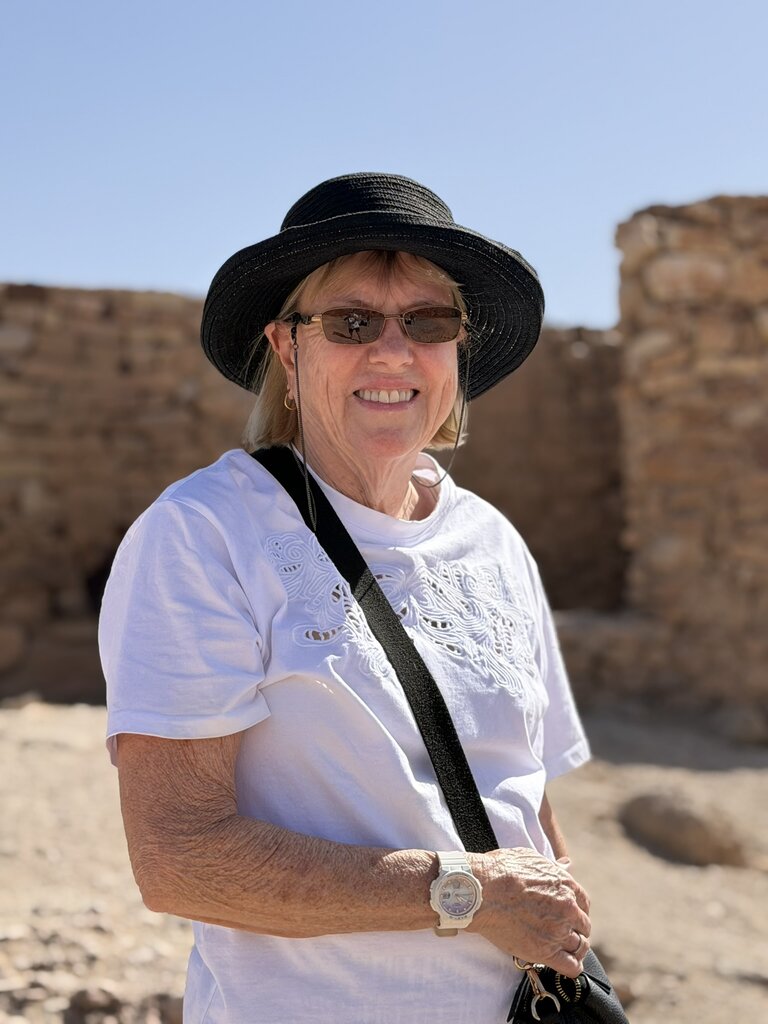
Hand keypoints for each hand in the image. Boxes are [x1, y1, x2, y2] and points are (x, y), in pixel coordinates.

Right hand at [467, 848, 590, 977]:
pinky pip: (571, 966)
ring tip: (560, 949)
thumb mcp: (531, 859)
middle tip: (559, 931)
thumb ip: (553, 867)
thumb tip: (567, 865)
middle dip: (574, 929)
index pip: (583, 904)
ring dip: (572, 947)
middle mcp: (567, 909)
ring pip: (579, 946)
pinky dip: (571, 966)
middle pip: (583, 926)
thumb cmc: (500, 871)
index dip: (575, 911)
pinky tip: (563, 963)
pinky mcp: (544, 951)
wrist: (481, 890)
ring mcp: (557, 931)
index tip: (567, 915)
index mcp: (566, 885)